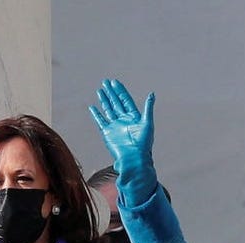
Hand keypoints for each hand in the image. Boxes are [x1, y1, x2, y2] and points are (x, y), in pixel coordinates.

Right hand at [89, 78, 157, 203]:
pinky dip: (96, 114)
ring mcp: (115, 126)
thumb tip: (152, 94)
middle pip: (116, 103)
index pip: (125, 100)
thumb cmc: (143, 143)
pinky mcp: (107, 133)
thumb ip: (148, 108)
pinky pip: (101, 121)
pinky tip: (92, 107)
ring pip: (108, 110)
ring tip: (100, 90)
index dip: (120, 91)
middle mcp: (124, 120)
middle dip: (111, 92)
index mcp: (134, 117)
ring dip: (104, 100)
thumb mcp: (147, 123)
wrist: (133, 158)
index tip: (115, 82)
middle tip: (105, 81)